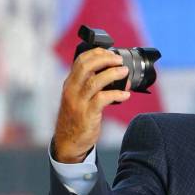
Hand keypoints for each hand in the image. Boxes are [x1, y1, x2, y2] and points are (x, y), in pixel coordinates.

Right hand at [54, 48, 130, 162]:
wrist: (69, 142)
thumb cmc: (77, 119)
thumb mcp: (78, 98)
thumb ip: (91, 86)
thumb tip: (115, 75)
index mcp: (70, 84)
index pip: (80, 60)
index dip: (96, 53)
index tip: (110, 52)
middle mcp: (72, 90)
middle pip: (86, 66)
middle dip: (104, 59)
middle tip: (119, 60)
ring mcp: (79, 102)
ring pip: (95, 81)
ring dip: (112, 74)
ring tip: (125, 72)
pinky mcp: (87, 114)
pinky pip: (103, 99)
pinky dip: (116, 94)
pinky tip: (126, 94)